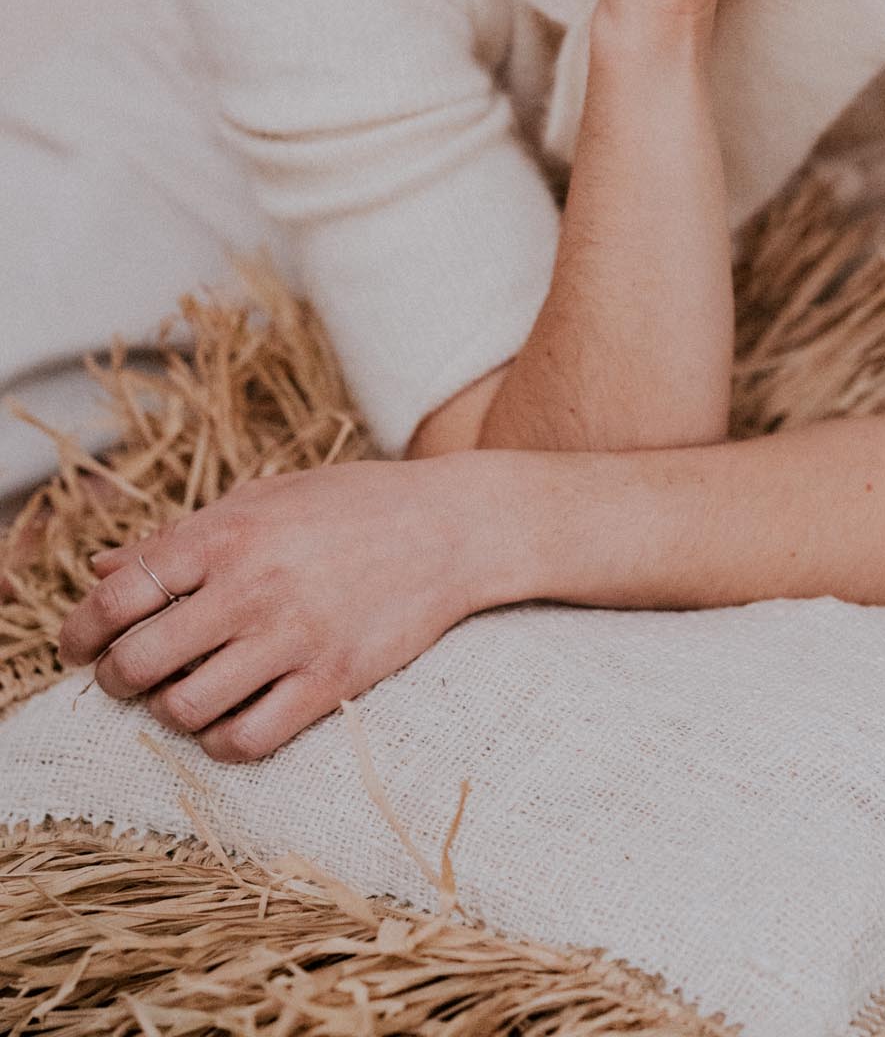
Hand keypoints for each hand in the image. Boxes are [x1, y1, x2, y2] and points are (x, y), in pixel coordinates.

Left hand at [55, 452, 518, 762]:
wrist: (451, 526)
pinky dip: (220, 740)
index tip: (78, 646)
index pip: (120, 595)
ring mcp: (293, 638)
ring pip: (184, 709)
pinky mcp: (332, 681)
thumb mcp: (263, 498)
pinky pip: (246, 739)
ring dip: (168, 710)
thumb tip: (101, 570)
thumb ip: (181, 536)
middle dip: (117, 677)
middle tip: (128, 674)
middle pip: (138, 661)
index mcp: (228, 532)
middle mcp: (252, 586)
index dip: (80, 630)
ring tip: (182, 692)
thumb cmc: (351, 505)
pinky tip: (228, 718)